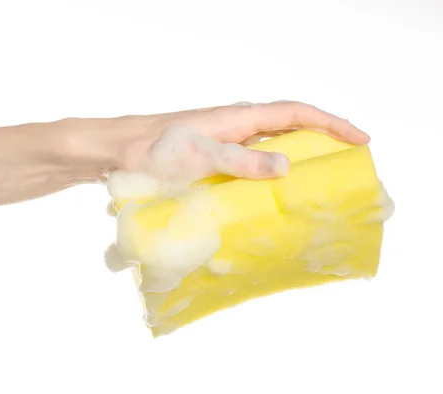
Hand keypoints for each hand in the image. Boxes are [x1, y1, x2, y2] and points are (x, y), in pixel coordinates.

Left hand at [112, 100, 368, 184]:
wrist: (116, 152)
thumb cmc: (152, 151)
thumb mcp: (198, 155)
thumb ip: (240, 160)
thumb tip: (287, 165)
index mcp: (238, 119)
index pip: (296, 113)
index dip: (332, 124)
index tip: (361, 139)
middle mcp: (234, 127)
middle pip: (288, 128)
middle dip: (320, 141)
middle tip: (344, 166)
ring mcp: (221, 143)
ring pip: (269, 147)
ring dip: (294, 160)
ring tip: (314, 185)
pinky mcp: (210, 160)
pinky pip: (249, 164)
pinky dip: (267, 175)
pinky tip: (267, 197)